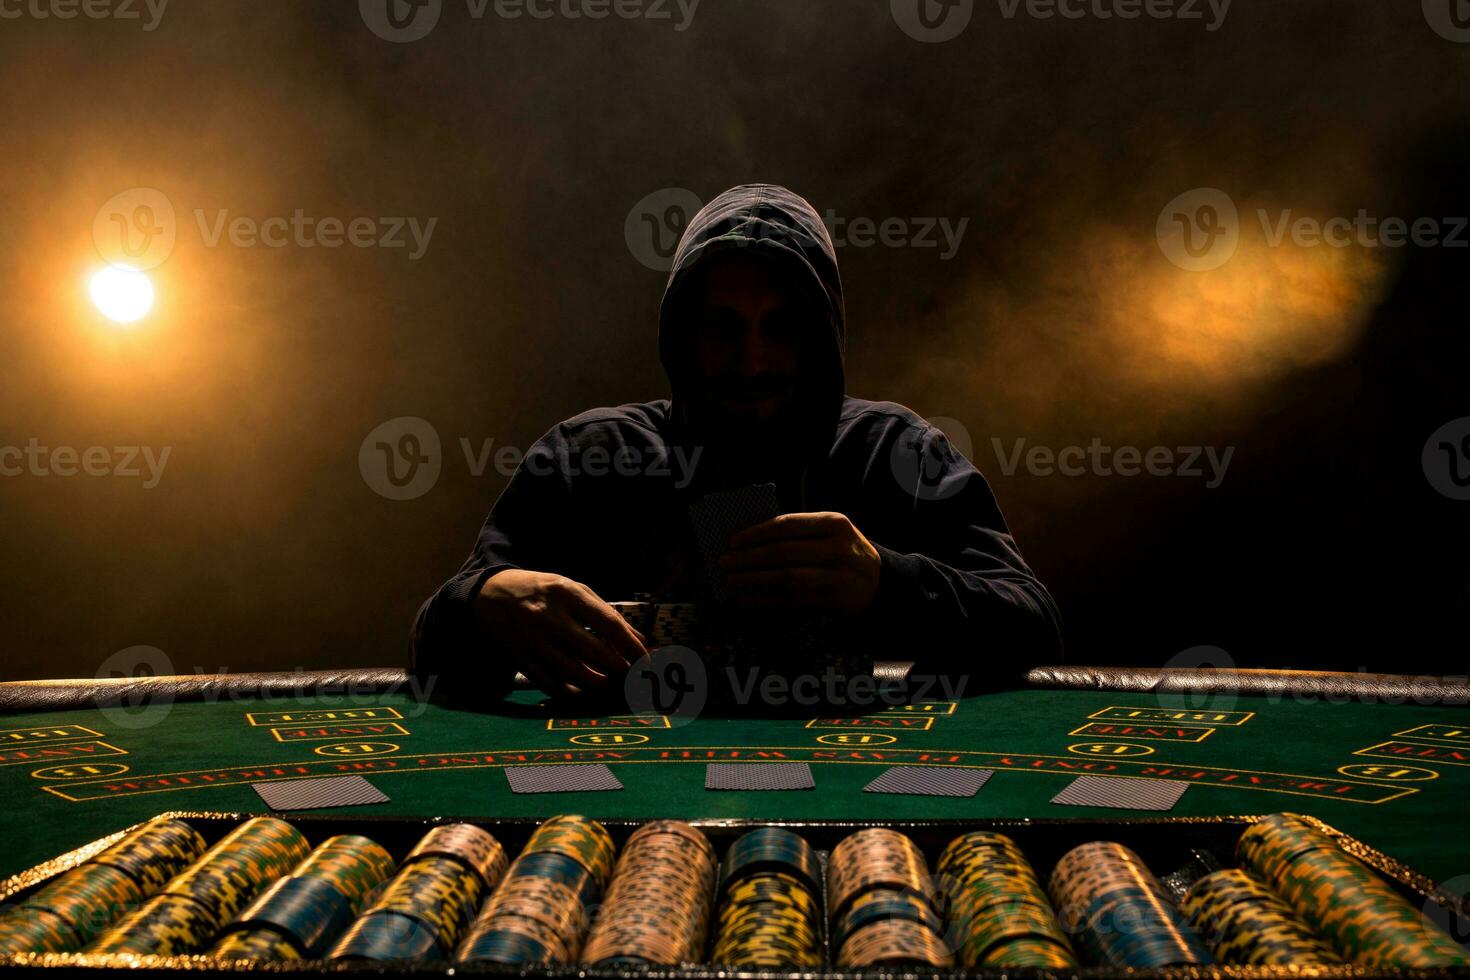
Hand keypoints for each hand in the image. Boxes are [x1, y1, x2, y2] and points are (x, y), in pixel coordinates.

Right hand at [473, 569, 647, 698]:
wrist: (490, 594)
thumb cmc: (542, 590)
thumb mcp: (573, 590)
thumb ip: (606, 613)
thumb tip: (639, 641)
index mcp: (566, 593)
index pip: (607, 622)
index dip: (630, 645)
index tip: (646, 660)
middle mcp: (549, 616)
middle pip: (592, 650)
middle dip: (617, 667)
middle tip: (631, 676)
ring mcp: (531, 639)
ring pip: (571, 671)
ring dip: (596, 682)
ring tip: (609, 683)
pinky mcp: (519, 657)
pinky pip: (549, 683)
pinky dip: (570, 692)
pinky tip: (583, 691)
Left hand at [719, 512, 881, 616]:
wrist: (879, 582)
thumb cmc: (844, 551)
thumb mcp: (831, 531)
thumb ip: (798, 530)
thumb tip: (748, 539)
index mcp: (834, 523)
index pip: (787, 525)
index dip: (756, 533)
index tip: (733, 540)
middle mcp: (837, 548)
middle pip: (783, 552)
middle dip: (749, 558)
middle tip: (725, 561)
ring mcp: (836, 577)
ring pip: (786, 578)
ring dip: (753, 580)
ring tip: (732, 580)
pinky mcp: (832, 601)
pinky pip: (791, 600)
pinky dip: (765, 600)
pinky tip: (746, 598)